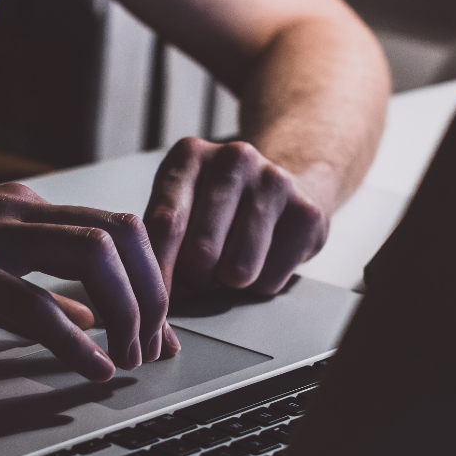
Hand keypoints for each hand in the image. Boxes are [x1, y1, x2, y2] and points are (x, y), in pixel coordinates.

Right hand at [0, 183, 177, 381]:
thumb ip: (41, 290)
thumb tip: (93, 316)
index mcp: (26, 207)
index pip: (117, 229)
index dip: (152, 279)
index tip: (161, 328)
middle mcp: (16, 208)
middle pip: (121, 233)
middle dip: (151, 293)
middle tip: (152, 345)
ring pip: (91, 254)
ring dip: (124, 310)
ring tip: (127, 356)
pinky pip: (31, 301)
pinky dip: (73, 339)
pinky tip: (90, 367)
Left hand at [144, 137, 329, 297]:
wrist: (285, 186)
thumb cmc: (216, 206)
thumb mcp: (179, 204)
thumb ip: (158, 239)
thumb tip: (149, 291)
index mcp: (189, 155)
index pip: (165, 224)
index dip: (157, 271)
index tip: (152, 300)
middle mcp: (233, 159)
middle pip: (200, 253)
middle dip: (194, 279)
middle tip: (199, 274)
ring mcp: (274, 182)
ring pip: (237, 271)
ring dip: (227, 283)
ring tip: (228, 264)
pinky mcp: (307, 213)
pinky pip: (269, 280)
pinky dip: (259, 285)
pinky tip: (261, 259)